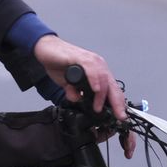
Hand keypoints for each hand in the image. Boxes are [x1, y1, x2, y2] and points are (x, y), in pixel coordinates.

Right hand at [33, 35, 135, 156]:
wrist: (46, 49)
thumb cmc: (59, 63)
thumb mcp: (68, 84)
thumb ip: (74, 92)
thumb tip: (78, 100)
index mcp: (97, 72)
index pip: (111, 90)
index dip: (117, 104)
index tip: (120, 117)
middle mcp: (97, 65)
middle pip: (112, 86)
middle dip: (117, 103)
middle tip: (118, 116)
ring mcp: (90, 61)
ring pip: (103, 79)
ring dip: (101, 96)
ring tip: (97, 108)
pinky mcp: (80, 57)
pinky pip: (91, 69)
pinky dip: (94, 80)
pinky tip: (95, 89)